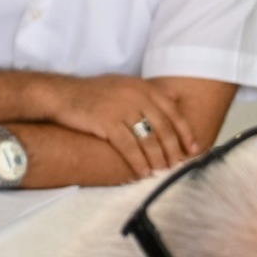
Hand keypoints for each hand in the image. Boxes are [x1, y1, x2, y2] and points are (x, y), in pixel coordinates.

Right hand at [35, 75, 195, 178]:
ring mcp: (122, 109)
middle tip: (177, 166)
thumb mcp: (125, 84)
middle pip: (164, 128)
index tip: (194, 149)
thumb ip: (150, 91)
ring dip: (158, 160)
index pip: (173, 112)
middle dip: (173, 150)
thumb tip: (176, 98)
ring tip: (161, 172)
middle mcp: (136, 96)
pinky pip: (130, 148)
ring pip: (149, 140)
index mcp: (143, 87)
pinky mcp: (108, 123)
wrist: (62, 95)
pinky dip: (138, 162)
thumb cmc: (94, 93)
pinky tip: (143, 172)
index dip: (186, 133)